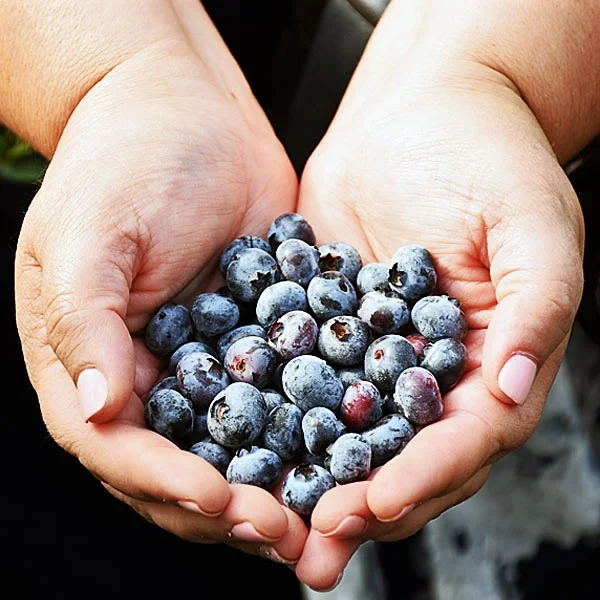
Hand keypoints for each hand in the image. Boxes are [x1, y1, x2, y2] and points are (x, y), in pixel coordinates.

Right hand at [14, 27, 305, 562]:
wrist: (187, 113)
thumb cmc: (126, 159)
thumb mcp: (90, 233)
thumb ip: (85, 323)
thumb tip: (96, 412)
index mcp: (91, 362)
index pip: (117, 448)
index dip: (166, 484)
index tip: (222, 503)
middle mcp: (146, 377)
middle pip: (179, 468)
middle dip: (230, 509)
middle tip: (289, 534)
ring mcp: (204, 365)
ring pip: (236, 449)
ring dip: (276, 489)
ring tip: (325, 521)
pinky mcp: (256, 343)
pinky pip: (281, 401)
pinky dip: (308, 436)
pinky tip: (347, 458)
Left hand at [293, 28, 583, 590]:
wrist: (421, 112)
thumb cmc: (491, 156)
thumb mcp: (534, 226)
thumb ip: (538, 308)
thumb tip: (514, 391)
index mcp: (494, 360)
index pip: (464, 441)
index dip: (420, 478)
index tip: (369, 506)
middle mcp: (436, 370)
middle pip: (404, 455)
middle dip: (363, 501)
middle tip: (315, 542)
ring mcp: (378, 352)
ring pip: (350, 433)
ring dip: (316, 480)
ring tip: (274, 524)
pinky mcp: (330, 326)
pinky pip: (305, 379)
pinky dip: (278, 416)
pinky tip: (243, 444)